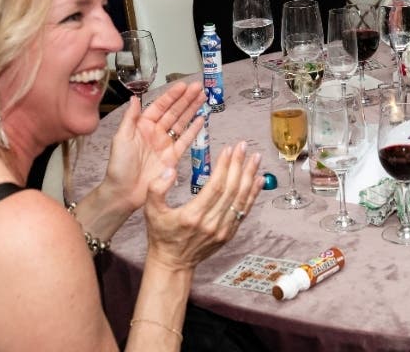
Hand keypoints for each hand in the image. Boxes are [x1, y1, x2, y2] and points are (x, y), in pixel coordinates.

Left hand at [99, 80, 205, 217]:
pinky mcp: (173, 157)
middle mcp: (156, 132)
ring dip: (192, 109)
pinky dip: (194, 130)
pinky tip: (202, 119)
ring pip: (181, 122)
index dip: (172, 96)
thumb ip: (130, 118)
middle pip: (174, 111)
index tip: (184, 85)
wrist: (124, 192)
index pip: (160, 106)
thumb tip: (135, 97)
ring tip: (203, 97)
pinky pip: (185, 140)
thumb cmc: (119, 165)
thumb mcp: (121, 138)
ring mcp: (166, 144)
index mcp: (143, 125)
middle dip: (186, 99)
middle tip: (199, 87)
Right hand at [143, 140, 262, 272]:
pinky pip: (244, 211)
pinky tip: (258, 180)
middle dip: (239, 165)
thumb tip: (170, 170)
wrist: (173, 262)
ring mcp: (222, 230)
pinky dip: (253, 194)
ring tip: (255, 158)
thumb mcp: (150, 210)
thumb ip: (156, 188)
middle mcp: (211, 223)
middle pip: (231, 190)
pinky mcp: (228, 233)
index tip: (229, 149)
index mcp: (193, 215)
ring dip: (250, 176)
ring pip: (241, 199)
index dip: (225, 166)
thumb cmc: (161, 234)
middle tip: (244, 146)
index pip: (216, 186)